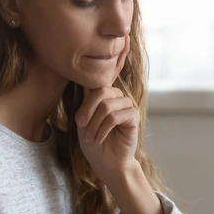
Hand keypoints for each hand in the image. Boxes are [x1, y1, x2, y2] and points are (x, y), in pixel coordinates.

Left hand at [75, 37, 138, 181]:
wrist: (106, 164)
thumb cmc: (93, 143)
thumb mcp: (83, 119)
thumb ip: (85, 99)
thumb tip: (81, 75)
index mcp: (104, 94)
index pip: (99, 78)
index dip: (105, 68)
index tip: (113, 50)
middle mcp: (117, 96)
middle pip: (100, 92)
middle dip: (87, 110)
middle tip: (80, 126)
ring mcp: (127, 106)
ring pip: (107, 105)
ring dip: (94, 124)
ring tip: (89, 137)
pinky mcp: (133, 117)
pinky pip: (116, 115)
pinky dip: (103, 129)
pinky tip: (99, 138)